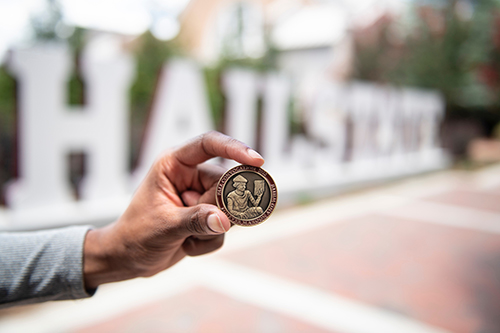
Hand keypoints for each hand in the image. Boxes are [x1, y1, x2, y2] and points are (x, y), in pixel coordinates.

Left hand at [83, 131, 263, 288]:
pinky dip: (208, 241)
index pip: (208, 144)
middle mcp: (190, 176)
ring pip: (228, 208)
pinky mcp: (206, 216)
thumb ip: (195, 220)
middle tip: (200, 226)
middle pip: (225, 184)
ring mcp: (200, 196)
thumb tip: (224, 220)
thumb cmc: (136, 235)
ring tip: (185, 238)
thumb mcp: (164, 226)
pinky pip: (224, 226)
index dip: (234, 148)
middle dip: (217, 210)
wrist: (128, 260)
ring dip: (211, 230)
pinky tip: (186, 245)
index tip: (257, 161)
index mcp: (173, 164)